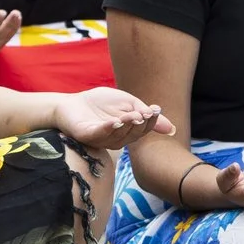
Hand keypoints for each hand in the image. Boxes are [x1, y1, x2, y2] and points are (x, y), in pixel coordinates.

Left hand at [50, 87, 173, 151]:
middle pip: (132, 135)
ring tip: (132, 115)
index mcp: (127, 133)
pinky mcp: (86, 136)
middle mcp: (116, 140)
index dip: (150, 121)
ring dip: (126, 125)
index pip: (142, 129)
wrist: (71, 103)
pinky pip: (100, 134)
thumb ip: (145, 113)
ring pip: (118, 137)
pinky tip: (116, 120)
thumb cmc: (100, 103)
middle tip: (144, 114)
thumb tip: (172, 129)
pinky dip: (109, 128)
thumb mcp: (128, 104)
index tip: (155, 110)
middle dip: (139, 124)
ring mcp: (101, 140)